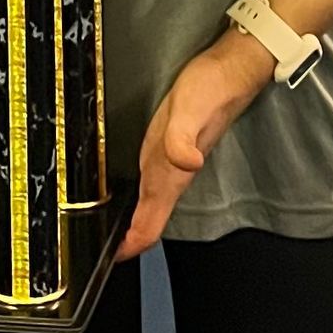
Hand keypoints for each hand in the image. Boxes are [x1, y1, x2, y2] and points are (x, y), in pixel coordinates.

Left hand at [118, 29, 272, 258]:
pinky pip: (154, 177)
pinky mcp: (173, 144)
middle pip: (148, 219)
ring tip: (115, 233)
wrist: (231, 70)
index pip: (150, 223)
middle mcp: (171, 172)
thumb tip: (187, 163)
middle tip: (101, 254)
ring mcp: (172, 160)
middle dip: (127, 241)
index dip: (131, 246)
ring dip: (135, 222)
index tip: (109, 262)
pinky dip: (141, 195)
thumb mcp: (190, 109)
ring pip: (151, 202)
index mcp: (171, 173)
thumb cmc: (211, 88)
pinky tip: (133, 193)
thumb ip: (182, 138)